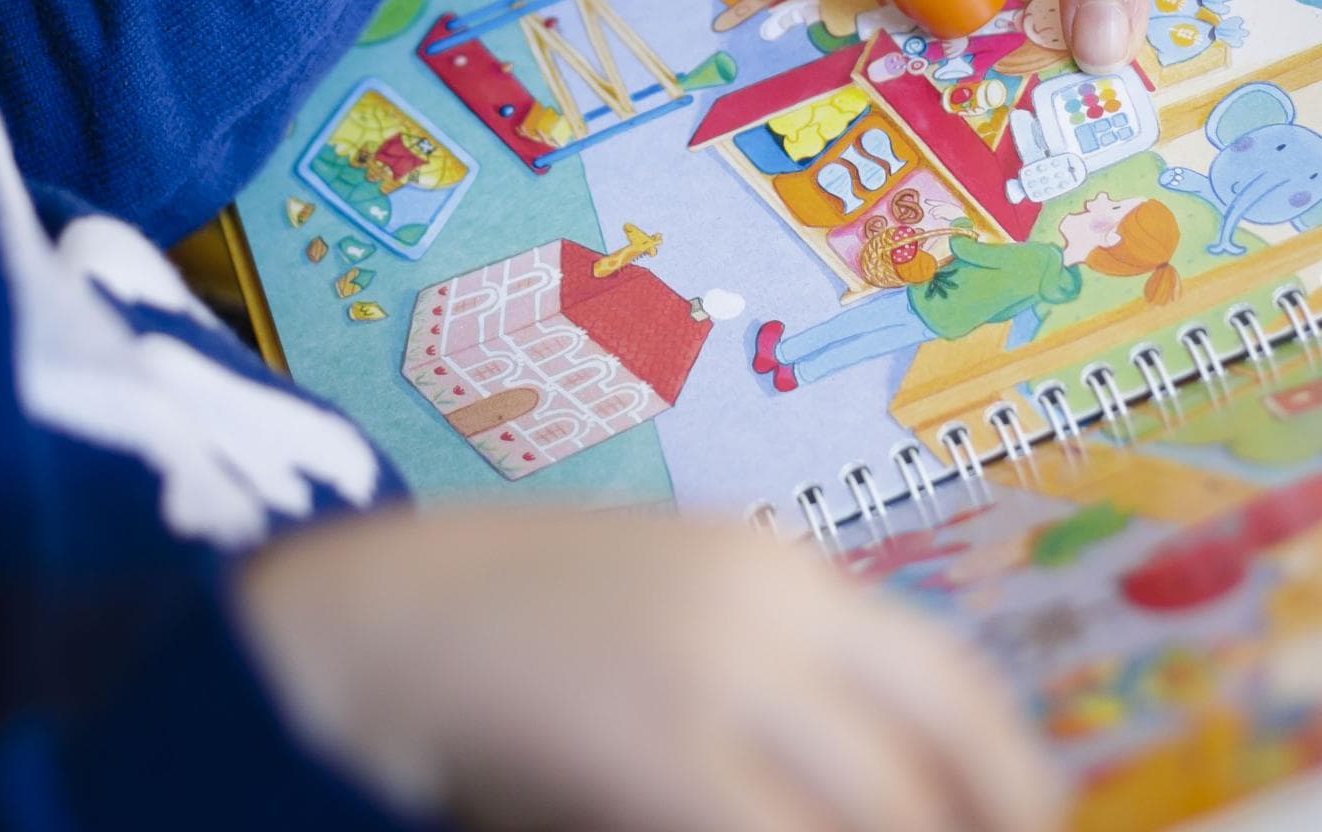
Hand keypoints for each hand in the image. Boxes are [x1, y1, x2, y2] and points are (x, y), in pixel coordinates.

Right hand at [236, 507, 1060, 831]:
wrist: (364, 615)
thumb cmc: (501, 622)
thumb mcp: (653, 620)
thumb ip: (759, 686)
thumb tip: (873, 786)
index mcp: (773, 568)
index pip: (954, 687)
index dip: (1011, 783)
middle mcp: (771, 607)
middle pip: (944, 759)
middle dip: (976, 825)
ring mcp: (721, 677)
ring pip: (880, 813)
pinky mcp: (665, 753)